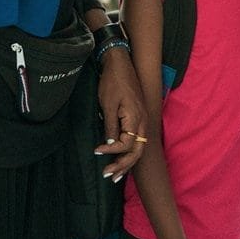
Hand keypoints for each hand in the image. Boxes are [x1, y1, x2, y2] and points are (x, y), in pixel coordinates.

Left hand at [94, 47, 147, 179]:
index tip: (96, 151)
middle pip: (137, 151)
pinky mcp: (139, 117)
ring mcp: (143, 119)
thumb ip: (111, 126)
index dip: (112, 151)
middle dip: (123, 165)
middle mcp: (143, 121)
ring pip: (139, 147)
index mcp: (136, 118)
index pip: (127, 144)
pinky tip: (122, 157)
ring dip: (127, 162)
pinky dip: (130, 152)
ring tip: (116, 174)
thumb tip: (110, 145)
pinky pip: (137, 139)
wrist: (120, 63)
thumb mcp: (108, 104)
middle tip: (108, 175)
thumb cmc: (113, 81)